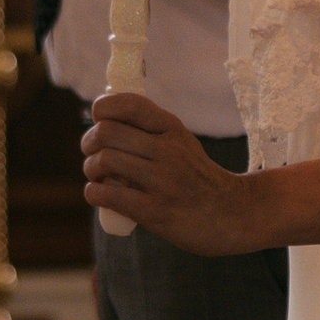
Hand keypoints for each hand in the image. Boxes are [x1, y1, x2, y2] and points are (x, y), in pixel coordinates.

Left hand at [84, 90, 258, 250]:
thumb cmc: (196, 178)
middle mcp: (169, 150)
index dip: (102, 108)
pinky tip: (98, 194)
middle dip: (88, 142)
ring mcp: (163, 181)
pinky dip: (94, 193)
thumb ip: (151, 130)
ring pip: (104, 161)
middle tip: (91, 152)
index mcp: (173, 129)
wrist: (230, 215)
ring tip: (97, 176)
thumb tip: (104, 118)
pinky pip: (108, 195)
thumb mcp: (183, 142)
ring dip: (90, 169)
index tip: (98, 119)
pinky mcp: (155, 211)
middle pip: (106, 132)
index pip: (128, 104)